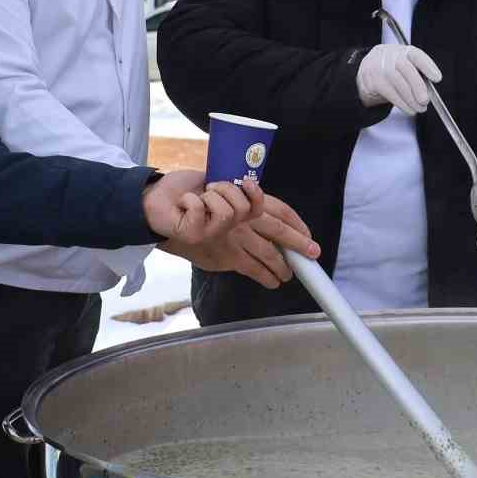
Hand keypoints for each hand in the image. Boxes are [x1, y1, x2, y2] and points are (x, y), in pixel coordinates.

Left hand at [142, 168, 261, 244]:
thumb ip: (228, 183)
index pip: (256, 211)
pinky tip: (181, 203)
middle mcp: (222, 228)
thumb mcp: (210, 180)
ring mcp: (208, 234)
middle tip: (208, 188)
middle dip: (226, 189)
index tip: (245, 180)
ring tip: (195, 197)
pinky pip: (199, 209)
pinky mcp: (193, 235)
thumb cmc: (182, 188)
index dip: (256, 195)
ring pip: (226, 212)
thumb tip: (244, 177)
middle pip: (242, 209)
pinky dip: (188, 198)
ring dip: (208, 196)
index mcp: (230, 214)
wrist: (154, 194)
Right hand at [161, 183, 321, 288]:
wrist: (164, 210)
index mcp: (244, 200)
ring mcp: (236, 237)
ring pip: (268, 253)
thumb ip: (237, 206)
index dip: (295, 221)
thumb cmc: (189, 202)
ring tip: (288, 274)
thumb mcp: (216, 195)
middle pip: (279, 229)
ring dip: (281, 266)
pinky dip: (264, 276)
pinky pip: (252, 268)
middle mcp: (244, 217)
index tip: (307, 231)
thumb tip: (259, 219)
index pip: (278, 209)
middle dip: (298, 242)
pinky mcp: (226, 255)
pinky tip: (272, 282)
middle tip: (313, 253)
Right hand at [356, 44, 442, 114]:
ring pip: (397, 82)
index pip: (416, 54)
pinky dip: (402, 103)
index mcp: (402, 50)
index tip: (437, 78)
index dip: (427, 66)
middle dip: (417, 86)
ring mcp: (378, 67)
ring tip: (420, 108)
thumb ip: (417, 75)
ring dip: (411, 99)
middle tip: (425, 100)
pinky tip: (409, 109)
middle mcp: (389, 55)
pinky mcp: (373, 81)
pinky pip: (389, 93)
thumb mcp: (404, 67)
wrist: (366, 71)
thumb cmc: (392, 70)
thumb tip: (429, 92)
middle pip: (405, 67)